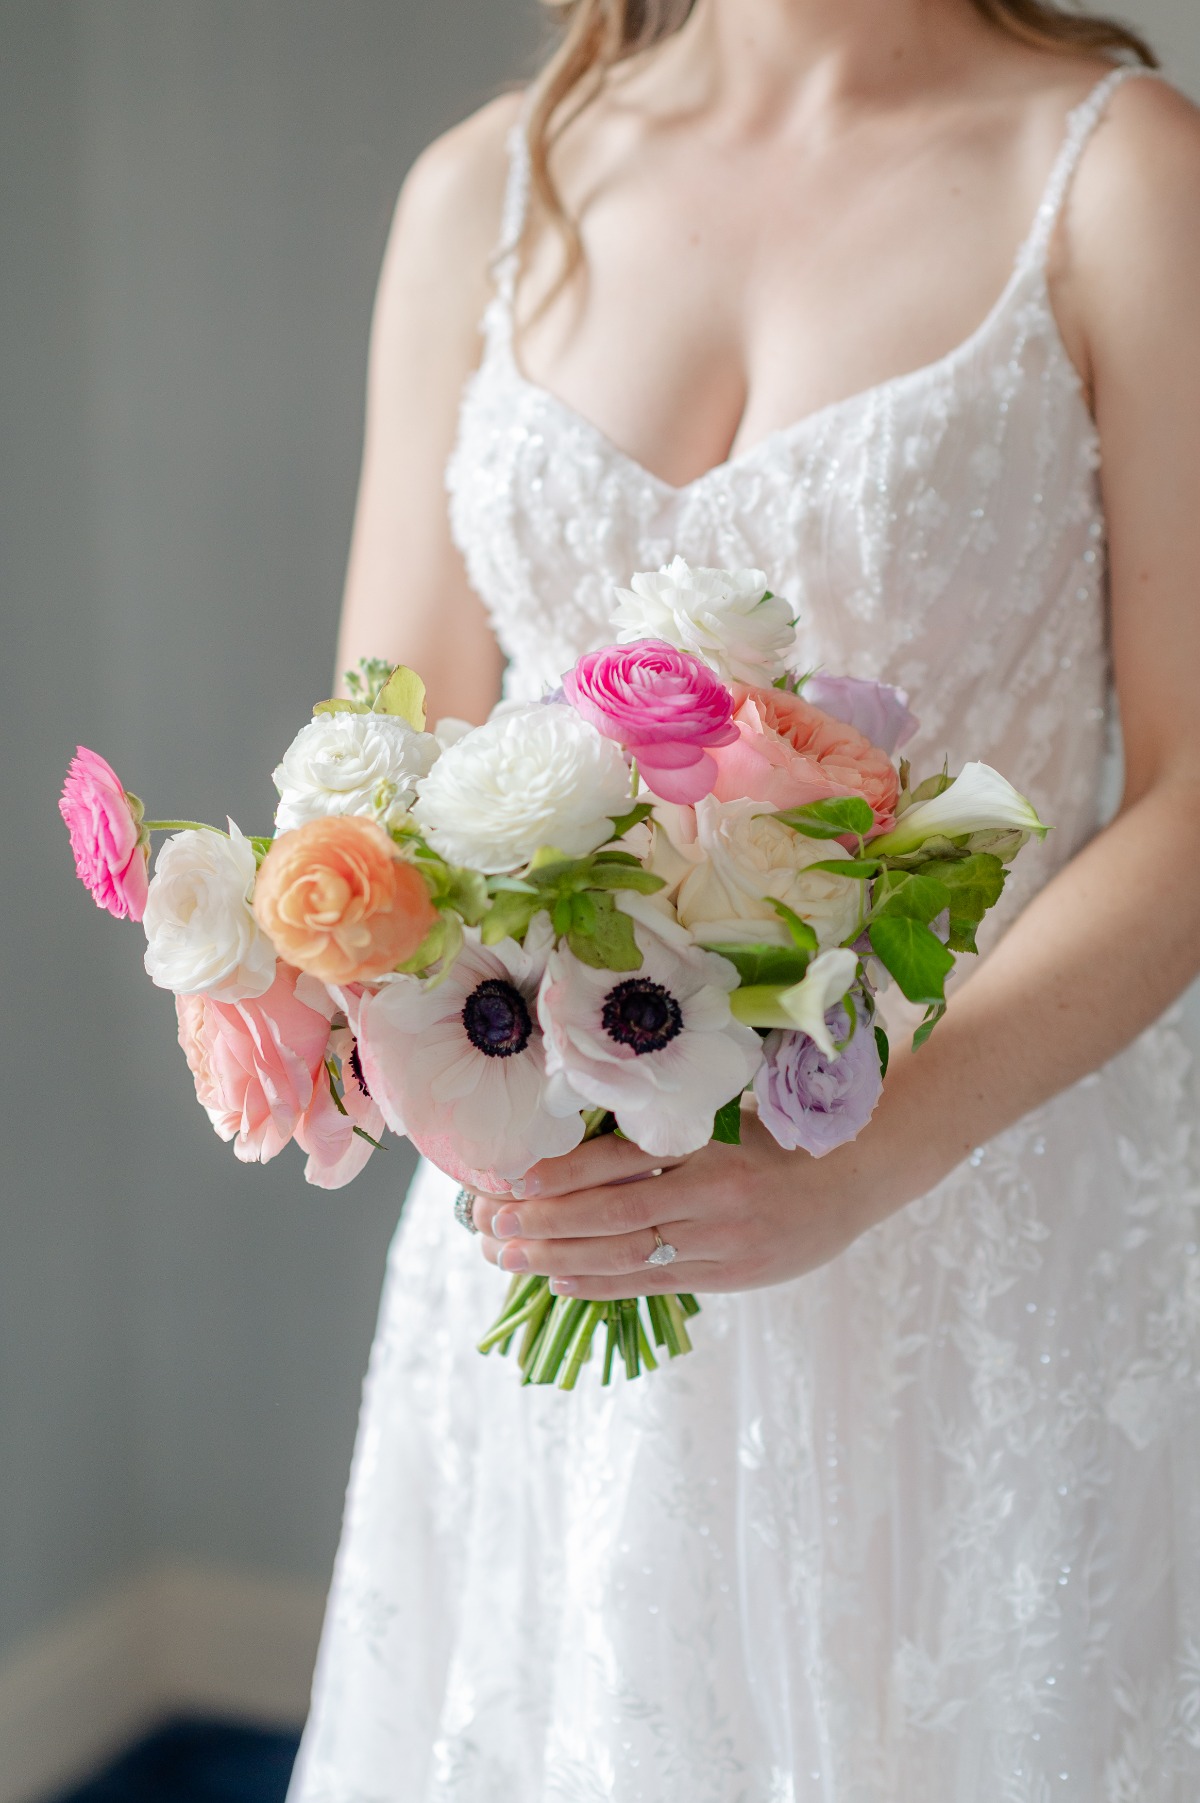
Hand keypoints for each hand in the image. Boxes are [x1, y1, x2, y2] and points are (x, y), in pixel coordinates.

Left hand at [470, 1115, 891, 1299]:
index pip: (623, 1159)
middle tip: (495, 1223)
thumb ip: (669, 1130)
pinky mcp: (728, 1276)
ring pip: (627, 1254)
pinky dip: (602, 1283)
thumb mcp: (728, 1119)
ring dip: (561, 1258)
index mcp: (710, 1143)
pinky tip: (561, 1280)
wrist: (855, 1180)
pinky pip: (653, 1283)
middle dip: (547, 1221)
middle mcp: (714, 1194)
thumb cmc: (780, 1139)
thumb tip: (582, 1133)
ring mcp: (722, 1242)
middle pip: (614, 1213)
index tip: (514, 1175)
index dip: (564, 1172)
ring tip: (512, 1256)